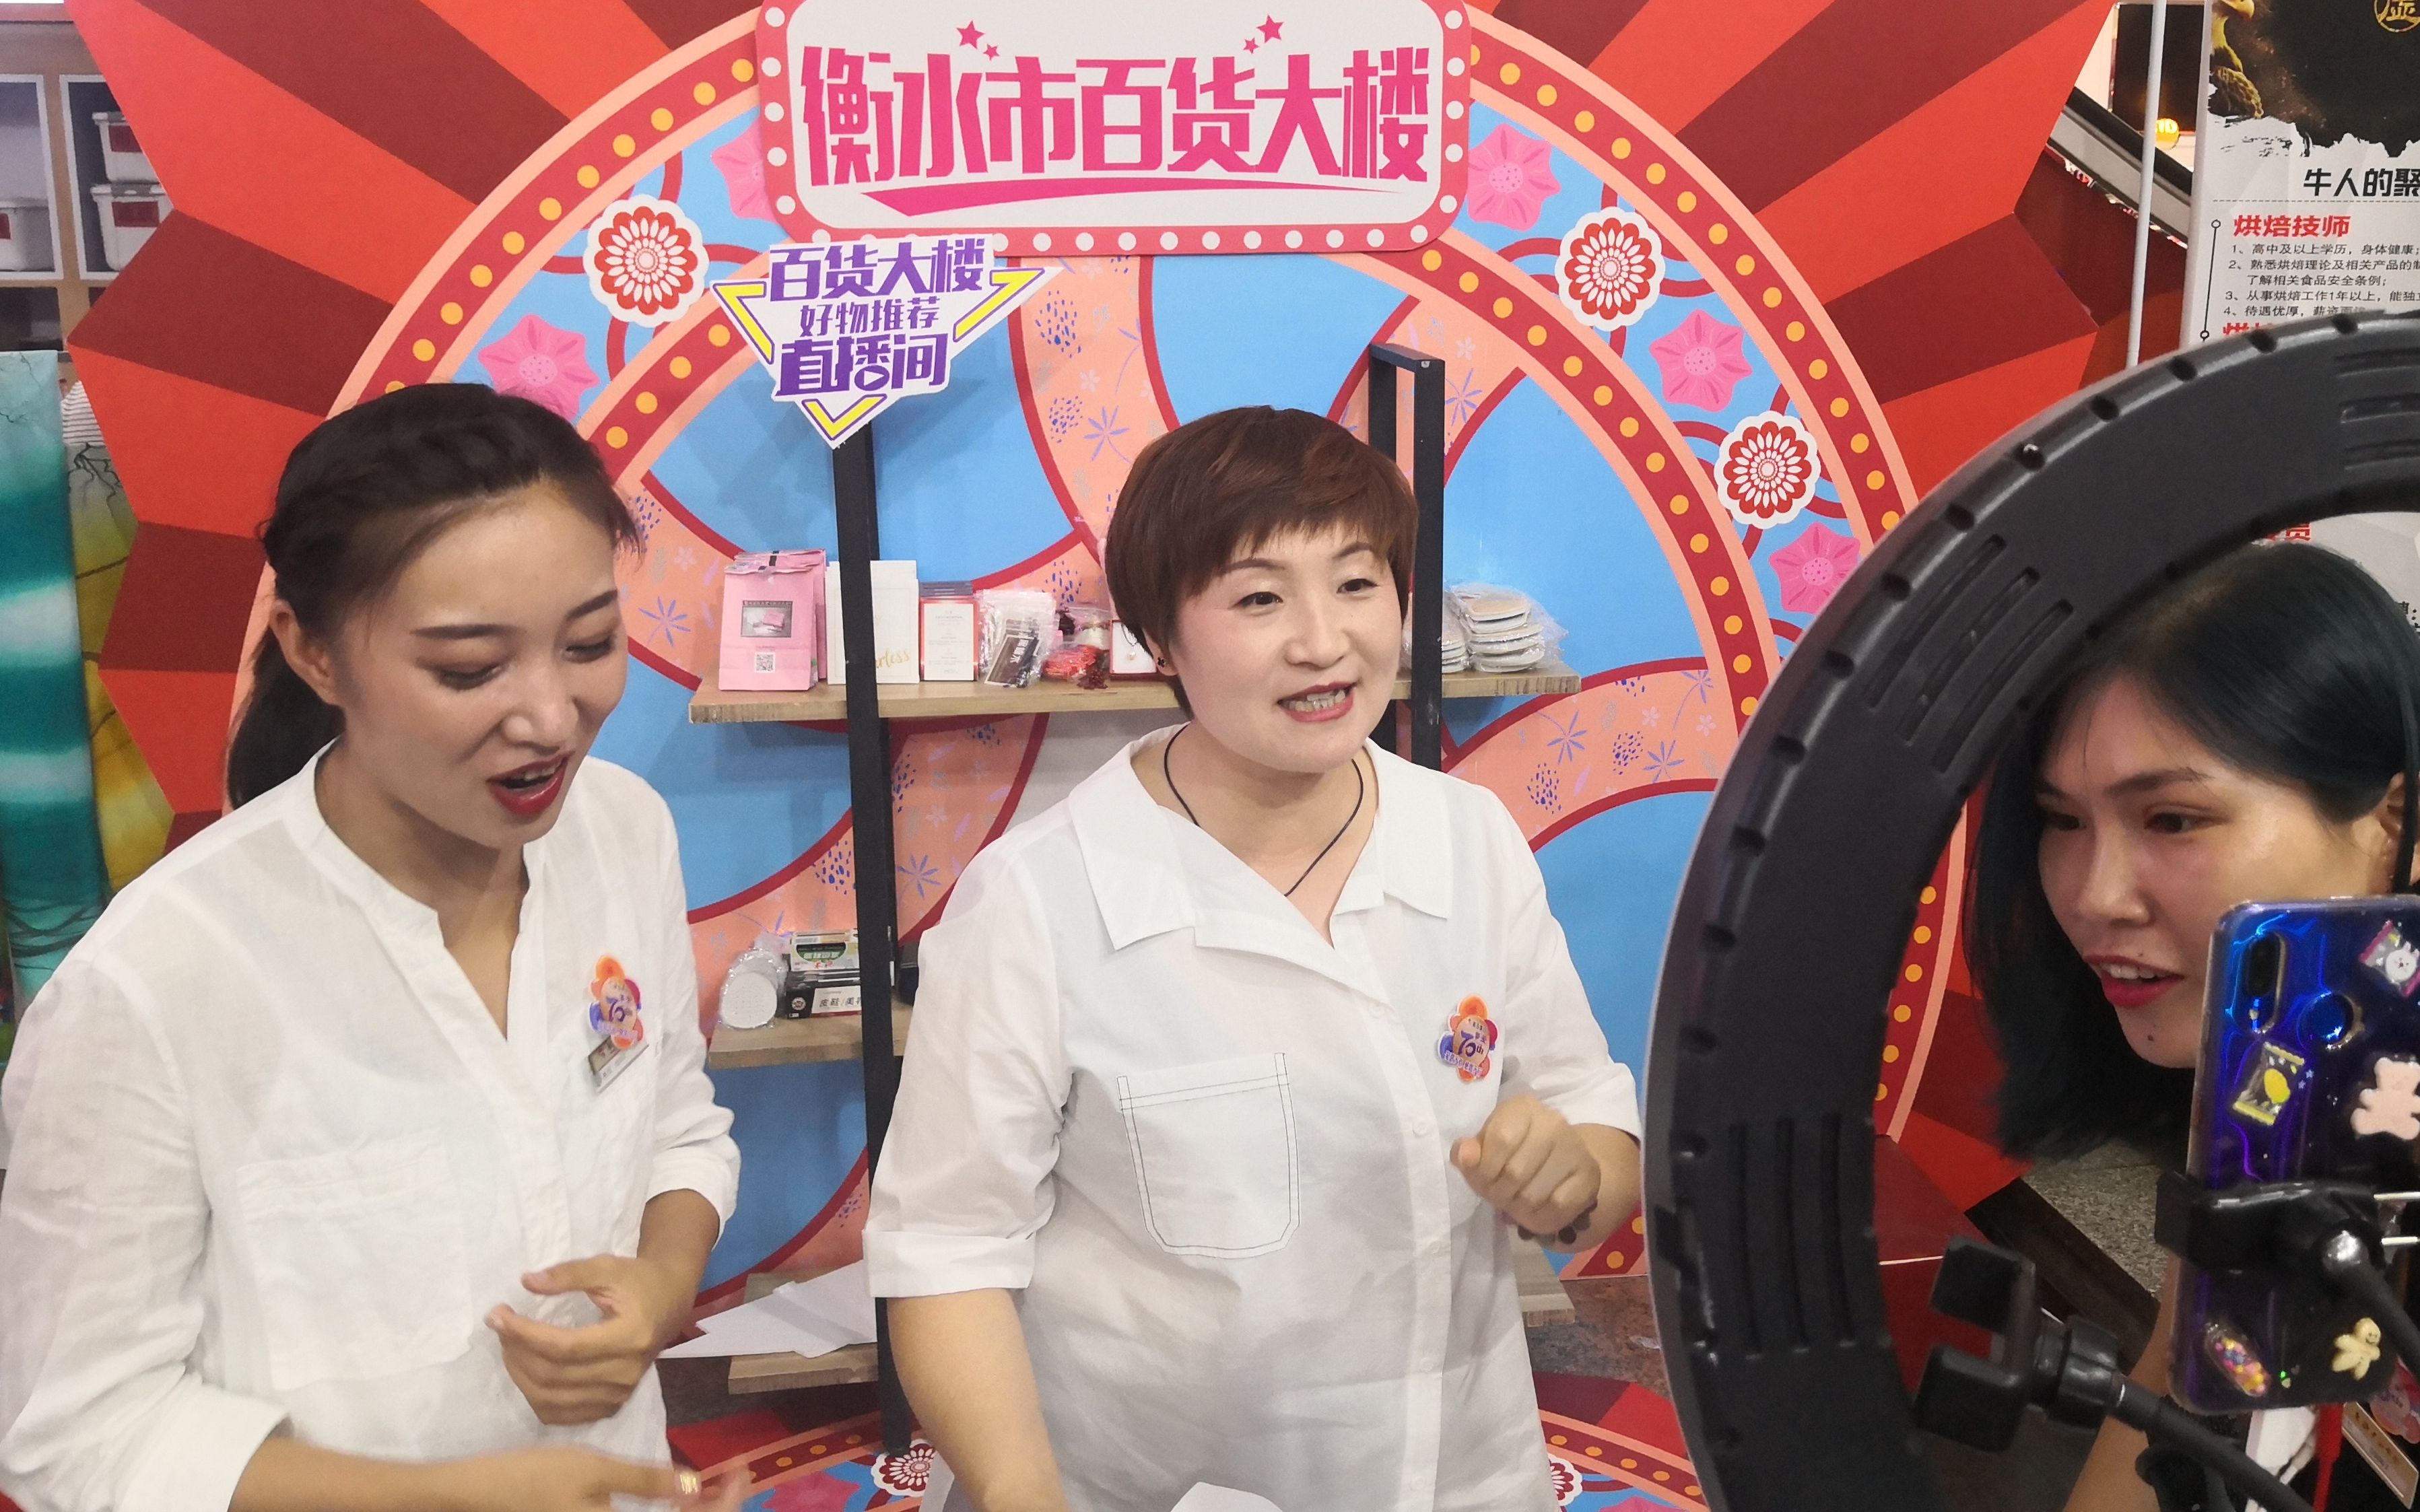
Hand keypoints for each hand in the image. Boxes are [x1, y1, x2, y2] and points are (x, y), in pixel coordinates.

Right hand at [431, 1446, 749, 1511]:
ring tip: (709, 1486)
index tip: (742, 1471)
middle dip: (714, 1508)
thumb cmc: (531, 1479)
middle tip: (734, 1476)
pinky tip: (670, 1497)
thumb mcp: (594, 1470)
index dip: (726, 1502)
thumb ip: (645, 1480)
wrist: (475, 1497)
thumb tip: (694, 1484)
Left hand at [488, 1255, 691, 1425]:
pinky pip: (561, 1415)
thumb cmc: (638, 1281)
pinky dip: (535, 1397)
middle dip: (516, 1350)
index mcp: (630, 1336)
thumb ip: (569, 1274)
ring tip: (508, 1346)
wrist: (669, 1304)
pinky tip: (525, 1372)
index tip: (498, 1315)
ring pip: (551, 1399)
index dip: (526, 1333)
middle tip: (499, 1326)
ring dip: (519, 1374)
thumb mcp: (607, 1267)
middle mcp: (626, 1372)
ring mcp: (619, 1394)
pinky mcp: (611, 1406)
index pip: (566, 1346)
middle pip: (555, 1375)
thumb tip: (527, 1282)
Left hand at [1451, 1097, 1600, 1242]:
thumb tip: (1464, 1155)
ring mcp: (1575, 1148)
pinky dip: (1541, 1218)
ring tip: (1518, 1203)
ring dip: (1518, 1209)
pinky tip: (1537, 1211)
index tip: (1483, 1180)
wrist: (1560, 1164)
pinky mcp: (1590, 1176)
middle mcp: (1553, 1122)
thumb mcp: (1485, 1150)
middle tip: (1500, 1196)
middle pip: (1515, 1172)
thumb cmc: (1513, 1155)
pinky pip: (1558, 1207)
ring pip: (1534, 1194)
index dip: (1484, 1170)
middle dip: (1500, 1194)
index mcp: (1522, 1108)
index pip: (1499, 1140)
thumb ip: (1468, 1154)